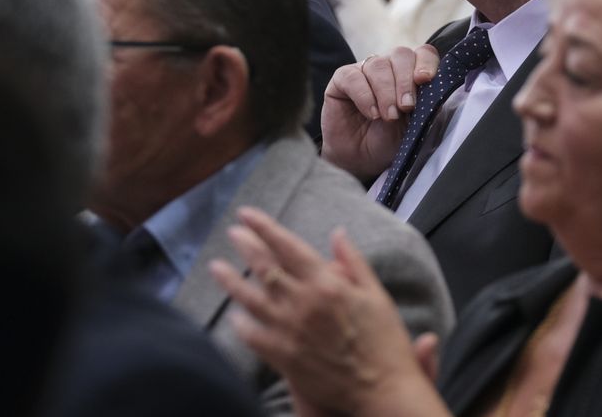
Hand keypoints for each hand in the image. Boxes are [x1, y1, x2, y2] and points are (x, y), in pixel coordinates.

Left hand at [210, 208, 444, 415]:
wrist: (381, 386)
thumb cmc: (385, 340)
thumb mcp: (377, 294)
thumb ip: (354, 262)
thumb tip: (337, 233)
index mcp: (327, 284)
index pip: (289, 247)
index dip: (265, 228)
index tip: (248, 214)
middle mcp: (303, 303)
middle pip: (265, 268)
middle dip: (246, 246)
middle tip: (233, 231)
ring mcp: (289, 330)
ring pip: (251, 299)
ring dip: (231, 280)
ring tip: (216, 266)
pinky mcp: (282, 356)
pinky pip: (252, 336)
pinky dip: (241, 324)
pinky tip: (234, 315)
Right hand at [320, 45, 439, 179]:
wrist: (361, 160)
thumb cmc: (390, 140)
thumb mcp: (415, 125)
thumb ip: (427, 106)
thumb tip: (438, 93)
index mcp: (412, 72)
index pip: (424, 54)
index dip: (426, 62)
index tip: (426, 79)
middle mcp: (390, 67)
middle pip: (401, 55)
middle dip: (406, 81)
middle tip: (407, 106)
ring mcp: (365, 70)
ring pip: (378, 65)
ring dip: (386, 91)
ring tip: (389, 117)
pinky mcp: (342, 79)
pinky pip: (353, 77)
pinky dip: (364, 95)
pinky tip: (372, 113)